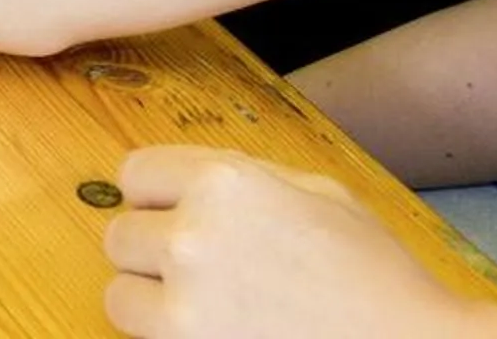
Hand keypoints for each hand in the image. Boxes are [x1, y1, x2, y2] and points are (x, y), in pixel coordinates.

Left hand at [101, 148, 495, 338]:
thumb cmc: (377, 277)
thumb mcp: (319, 194)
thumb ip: (244, 178)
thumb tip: (187, 178)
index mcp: (224, 183)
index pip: (135, 174)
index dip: (156, 197)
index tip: (173, 215)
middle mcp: (193, 237)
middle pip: (119, 237)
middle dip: (153, 251)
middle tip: (202, 271)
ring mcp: (186, 304)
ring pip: (120, 297)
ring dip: (152, 302)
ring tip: (207, 309)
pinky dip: (171, 337)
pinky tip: (220, 332)